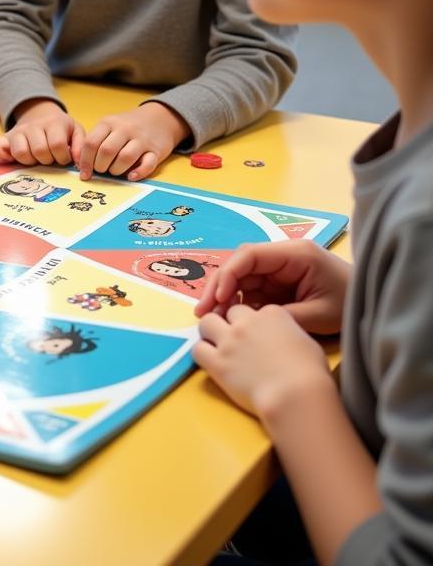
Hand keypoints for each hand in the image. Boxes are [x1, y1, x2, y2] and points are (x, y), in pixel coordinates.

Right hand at [0, 98, 80, 166]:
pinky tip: (14, 158)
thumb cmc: (60, 128)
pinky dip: (4, 156)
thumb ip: (80, 146)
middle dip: (46, 160)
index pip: (57, 145)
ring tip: (35, 158)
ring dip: (29, 161)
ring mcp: (17, 131)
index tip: (62, 157)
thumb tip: (78, 163)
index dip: (61, 157)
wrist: (40, 114)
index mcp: (53, 123)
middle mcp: (33, 126)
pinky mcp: (4, 137)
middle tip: (48, 158)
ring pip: (20, 152)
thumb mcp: (75, 131)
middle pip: (39, 151)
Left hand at [74, 101, 187, 181]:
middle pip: (106, 151)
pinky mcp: (156, 150)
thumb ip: (96, 141)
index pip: (91, 143)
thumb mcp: (109, 126)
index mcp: (108, 123)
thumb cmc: (127, 127)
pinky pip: (148, 164)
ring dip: (116, 170)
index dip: (85, 161)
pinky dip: (138, 173)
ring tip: (115, 171)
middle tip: (102, 170)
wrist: (159, 117)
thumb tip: (82, 166)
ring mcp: (142, 139)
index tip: (84, 174)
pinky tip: (131, 176)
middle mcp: (125, 129)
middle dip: (100, 166)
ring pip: (125, 157)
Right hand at [194, 240, 349, 334]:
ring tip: (208, 317)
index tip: (217, 299)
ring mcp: (279, 269)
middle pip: (240, 264)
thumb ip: (283, 315)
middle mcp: (282, 256)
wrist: (372, 306)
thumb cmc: (350, 305)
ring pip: (241, 277)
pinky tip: (227, 318)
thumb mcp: (319, 314)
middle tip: (202, 311)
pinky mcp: (278, 282)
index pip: (250, 255)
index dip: (229, 274)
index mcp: (295, 254)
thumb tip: (249, 321)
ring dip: (224, 295)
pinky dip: (237, 302)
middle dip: (219, 286)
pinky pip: (251, 288)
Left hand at [194, 303, 335, 420]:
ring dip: (210, 331)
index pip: (255, 309)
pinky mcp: (217, 362)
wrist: (295, 394)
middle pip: (229, 311)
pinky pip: (197, 349)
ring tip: (217, 344)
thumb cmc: (310, 373)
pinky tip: (211, 361)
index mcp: (271, 314)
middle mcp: (246, 322)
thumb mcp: (306, 342)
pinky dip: (202, 353)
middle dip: (230, 321)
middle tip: (234, 337)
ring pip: (206, 322)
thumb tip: (282, 338)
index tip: (258, 334)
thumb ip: (288, 333)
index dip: (255, 322)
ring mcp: (229, 340)